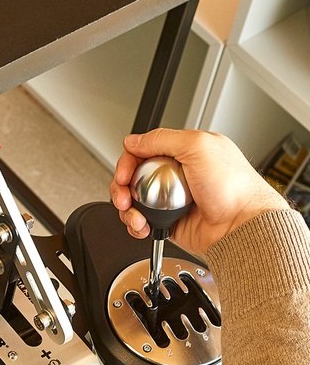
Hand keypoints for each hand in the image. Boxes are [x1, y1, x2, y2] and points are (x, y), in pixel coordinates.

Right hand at [110, 128, 289, 256]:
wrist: (241, 225)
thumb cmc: (233, 187)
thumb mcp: (199, 146)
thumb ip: (162, 138)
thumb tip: (133, 141)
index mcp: (185, 152)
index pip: (144, 151)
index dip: (129, 161)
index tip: (124, 174)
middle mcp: (176, 175)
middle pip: (133, 177)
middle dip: (122, 187)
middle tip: (124, 197)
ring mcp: (171, 200)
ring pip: (133, 200)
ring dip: (127, 209)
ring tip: (136, 217)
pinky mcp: (168, 221)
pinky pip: (142, 221)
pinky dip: (136, 225)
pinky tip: (143, 226)